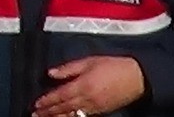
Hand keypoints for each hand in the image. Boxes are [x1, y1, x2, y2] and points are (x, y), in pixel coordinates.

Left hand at [31, 56, 145, 116]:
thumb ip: (68, 68)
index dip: (47, 100)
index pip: (60, 95)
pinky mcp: (103, 111)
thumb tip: (50, 73)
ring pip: (73, 114)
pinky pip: (84, 116)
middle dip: (49, 112)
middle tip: (35, 115)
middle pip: (64, 107)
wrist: (138, 77)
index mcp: (83, 85)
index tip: (36, 104)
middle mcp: (88, 99)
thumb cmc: (113, 66)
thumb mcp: (89, 61)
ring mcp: (96, 107)